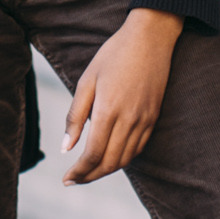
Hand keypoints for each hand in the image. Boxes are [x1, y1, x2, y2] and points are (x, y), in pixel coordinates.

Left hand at [62, 9, 182, 184]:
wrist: (150, 38)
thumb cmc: (113, 55)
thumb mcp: (87, 80)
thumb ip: (75, 116)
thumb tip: (65, 148)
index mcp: (108, 111)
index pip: (93, 154)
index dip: (79, 171)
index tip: (66, 179)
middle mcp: (129, 120)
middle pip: (110, 163)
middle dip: (90, 176)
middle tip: (73, 180)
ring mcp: (145, 120)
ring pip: (126, 159)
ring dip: (106, 170)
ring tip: (89, 173)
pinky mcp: (153, 117)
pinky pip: (138, 148)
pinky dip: (124, 159)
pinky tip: (111, 158)